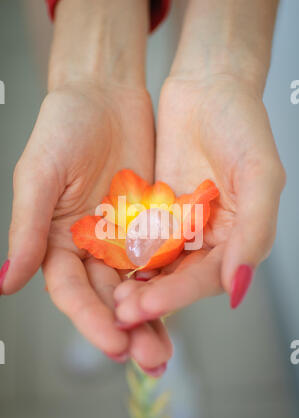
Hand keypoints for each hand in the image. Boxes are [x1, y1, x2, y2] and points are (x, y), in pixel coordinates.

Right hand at [3, 82, 171, 371]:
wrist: (103, 96)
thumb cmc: (62, 129)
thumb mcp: (39, 176)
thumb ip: (26, 230)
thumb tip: (4, 283)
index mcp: (57, 244)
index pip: (71, 292)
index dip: (90, 320)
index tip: (113, 344)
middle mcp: (88, 249)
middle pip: (107, 299)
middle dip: (127, 330)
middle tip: (151, 360)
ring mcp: (121, 240)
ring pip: (136, 287)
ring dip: (152, 318)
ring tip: (167, 351)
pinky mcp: (149, 225)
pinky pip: (161, 259)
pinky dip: (170, 283)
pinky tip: (184, 305)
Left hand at [114, 74, 285, 325]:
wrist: (207, 88)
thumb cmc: (242, 125)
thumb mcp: (259, 175)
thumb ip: (254, 230)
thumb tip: (238, 287)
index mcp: (241, 237)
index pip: (209, 276)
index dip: (180, 294)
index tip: (148, 305)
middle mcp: (211, 240)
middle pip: (181, 280)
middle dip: (153, 298)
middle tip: (122, 313)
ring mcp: (182, 228)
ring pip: (158, 267)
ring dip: (136, 285)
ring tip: (111, 300)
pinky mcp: (157, 214)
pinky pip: (140, 240)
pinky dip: (125, 256)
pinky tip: (106, 267)